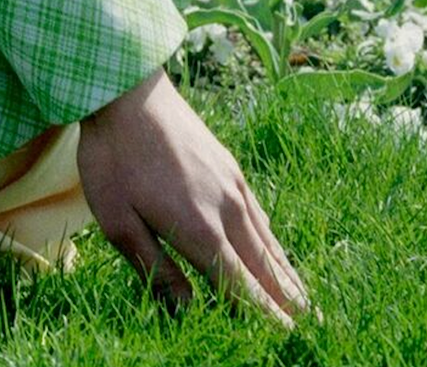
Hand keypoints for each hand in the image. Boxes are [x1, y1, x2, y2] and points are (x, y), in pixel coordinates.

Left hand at [77, 66, 317, 329]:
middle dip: (288, 301)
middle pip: (264, 267)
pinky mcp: (231, 167)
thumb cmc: (113, 157)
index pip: (240, 285)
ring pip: (268, 240)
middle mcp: (226, 210)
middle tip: (313, 329)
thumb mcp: (116, 220)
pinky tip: (275, 249)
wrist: (127, 90)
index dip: (264, 315)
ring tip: (305, 300)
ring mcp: (233, 185)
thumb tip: (187, 309)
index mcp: (199, 229)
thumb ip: (154, 268)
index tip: (286, 336)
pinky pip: (260, 215)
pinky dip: (274, 240)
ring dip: (286, 273)